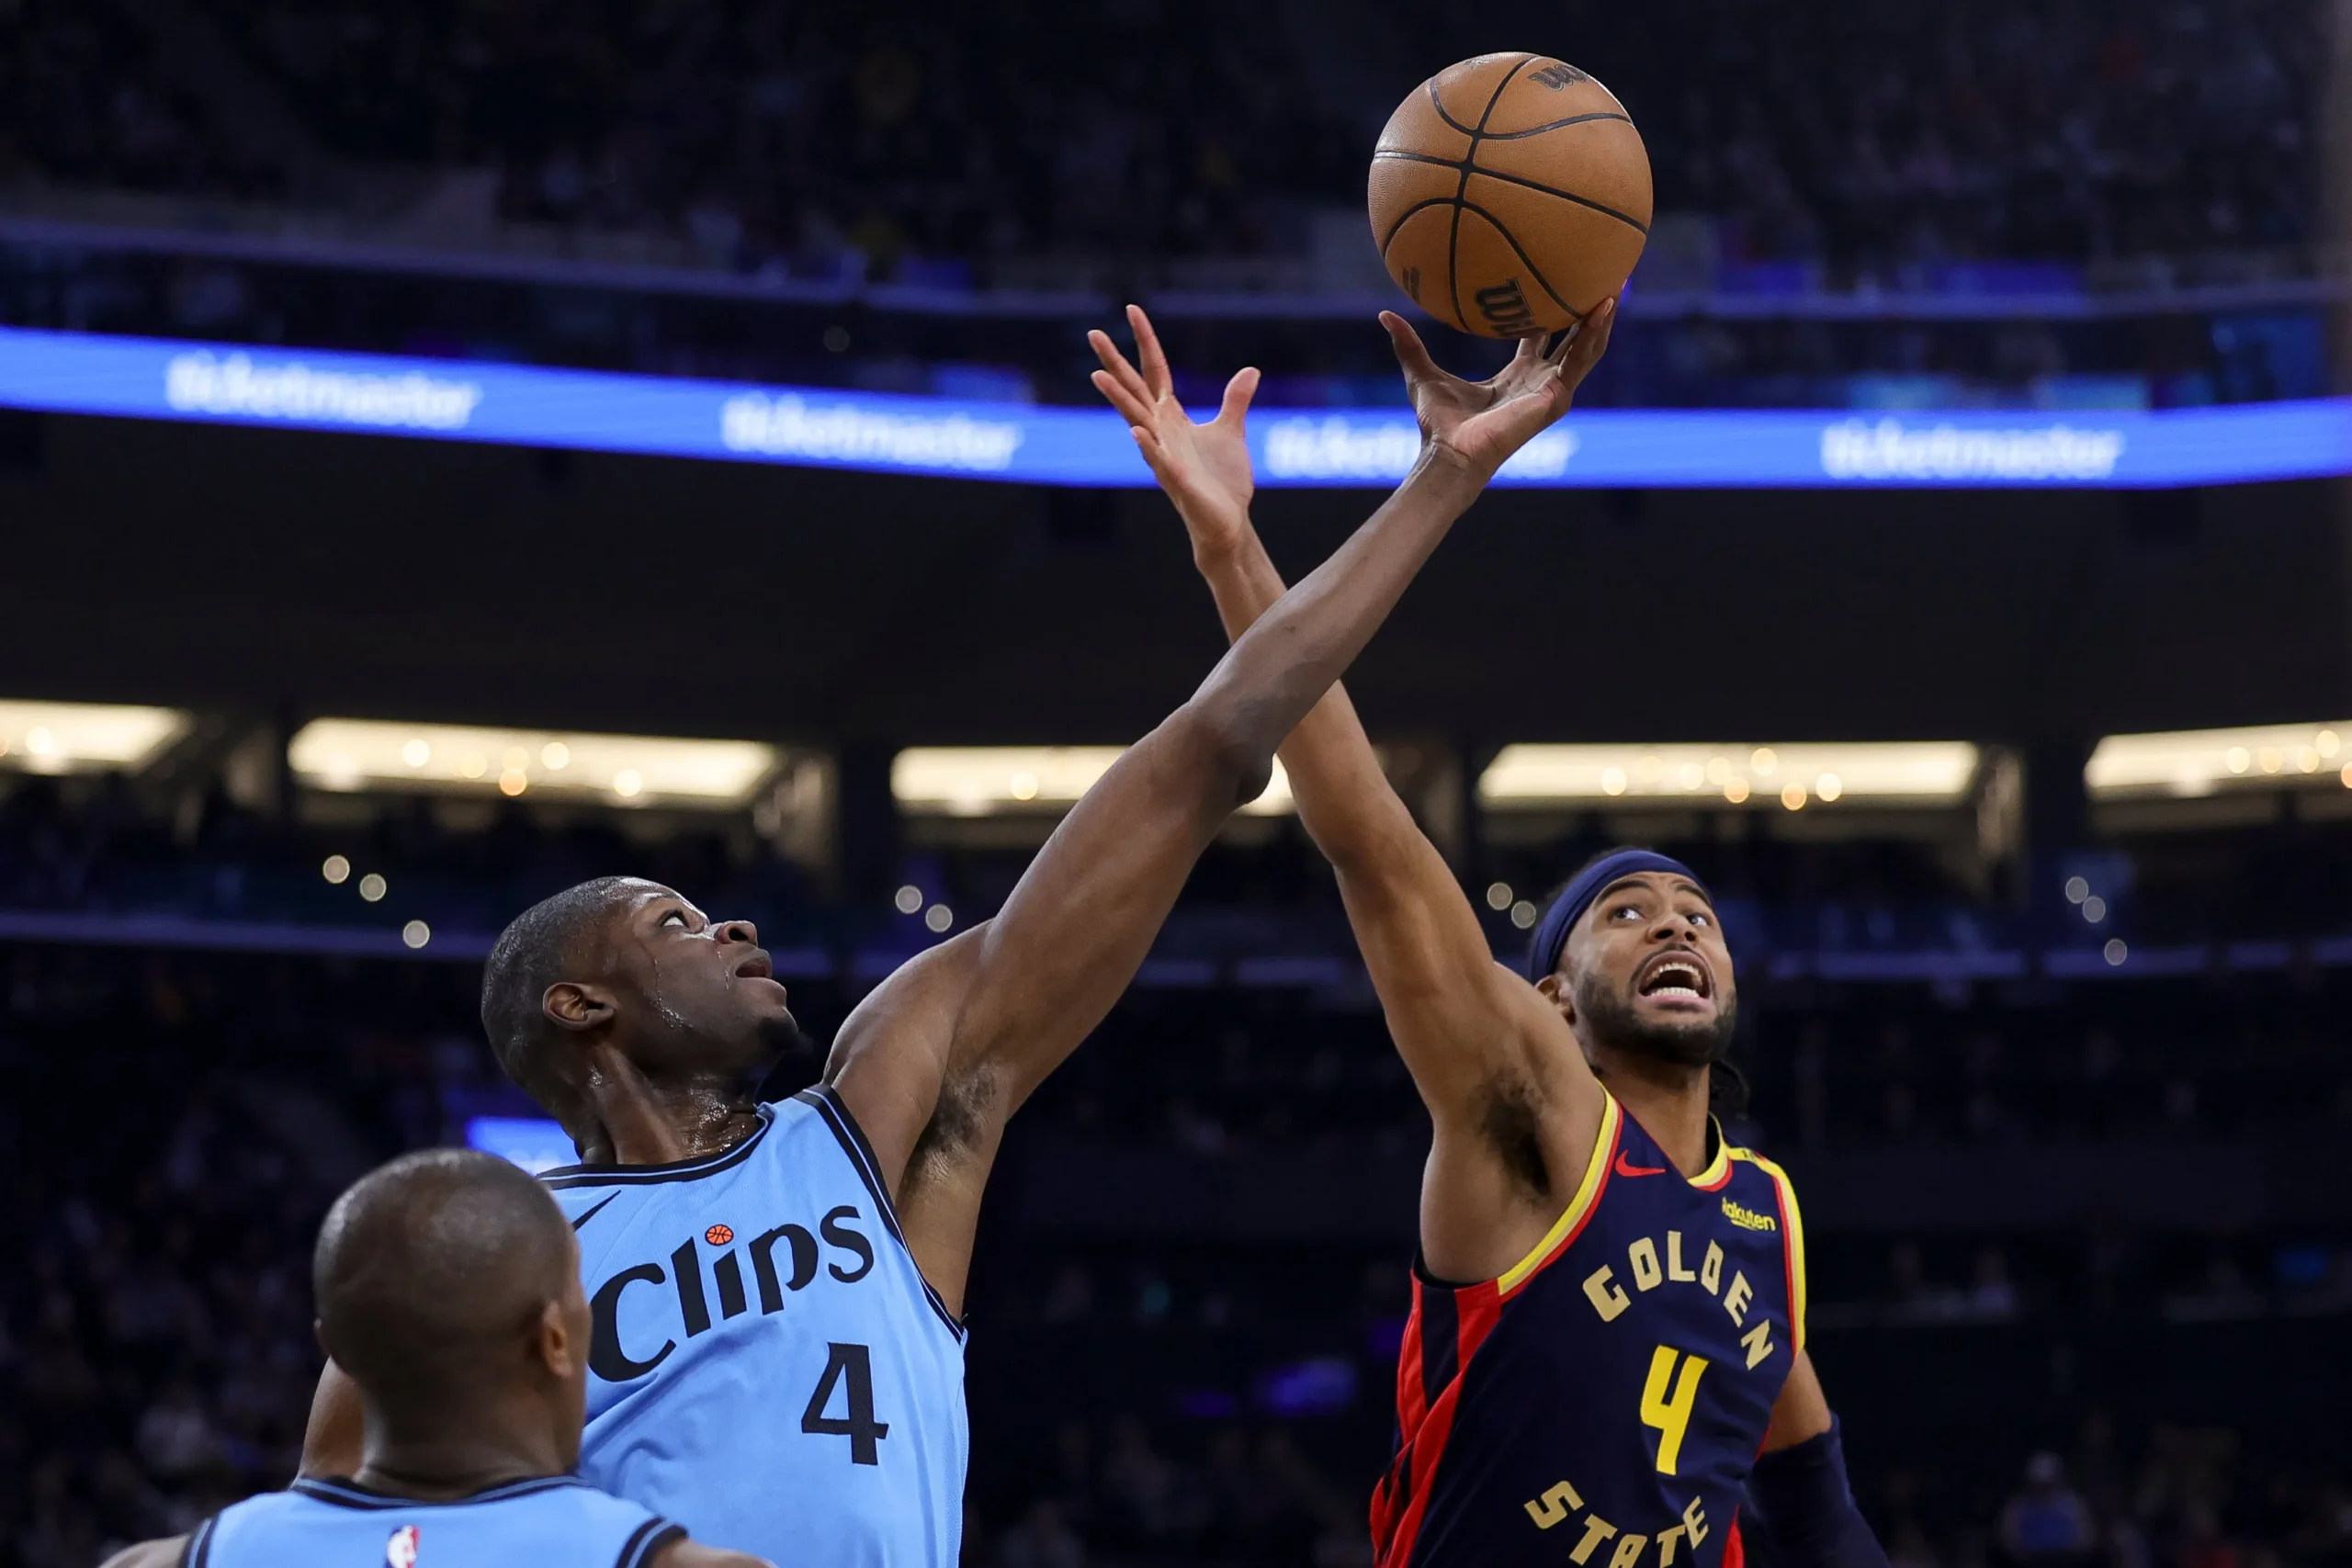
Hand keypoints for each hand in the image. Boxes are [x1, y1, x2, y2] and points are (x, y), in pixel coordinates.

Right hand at [1088, 305, 1258, 559]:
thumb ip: (1234, 400)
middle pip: (1133, 389)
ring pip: (1136, 420)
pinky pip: (1159, 460)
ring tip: (1099, 375)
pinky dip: (1148, 446)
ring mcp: (1165, 454)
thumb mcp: (1231, 431)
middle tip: (1092, 332)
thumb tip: (1249, 370)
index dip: (1145, 341)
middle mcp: (1162, 431)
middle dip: (1114, 362)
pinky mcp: (1178, 480)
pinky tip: (1136, 430)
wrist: (1226, 521)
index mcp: (1172, 417)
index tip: (1132, 309)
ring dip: (1119, 399)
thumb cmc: (1222, 481)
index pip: (1154, 371)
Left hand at [1385, 299, 1615, 478]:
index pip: (1539, 338)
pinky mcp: (1558, 396)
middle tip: (1599, 275)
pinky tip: (1605, 304)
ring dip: (1602, 316)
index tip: (1555, 281)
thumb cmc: (1438, 422)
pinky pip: (1583, 358)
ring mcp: (1552, 390)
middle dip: (1587, 310)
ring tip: (1616, 281)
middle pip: (1571, 339)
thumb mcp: (1422, 373)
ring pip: (1587, 346)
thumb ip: (1409, 345)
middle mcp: (1539, 382)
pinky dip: (1596, 331)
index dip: (1549, 312)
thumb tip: (1384, 314)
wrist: (1452, 452)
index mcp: (1516, 378)